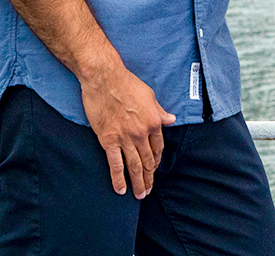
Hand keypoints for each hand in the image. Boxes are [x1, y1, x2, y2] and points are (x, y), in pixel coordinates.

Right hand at [80, 59, 175, 197]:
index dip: (156, 161)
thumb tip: (171, 120)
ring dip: (138, 183)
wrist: (104, 78)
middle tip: (148, 190)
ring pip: (133, 166)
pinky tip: (121, 190)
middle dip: (148, 177)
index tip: (153, 169)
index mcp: (154, 122)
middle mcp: (142, 133)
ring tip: (140, 195)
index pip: (158, 148)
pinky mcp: (108, 141)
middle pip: (147, 161)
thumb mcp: (149, 95)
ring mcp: (125, 139)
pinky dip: (118, 179)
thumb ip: (159, 111)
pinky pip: (115, 164)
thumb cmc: (127, 83)